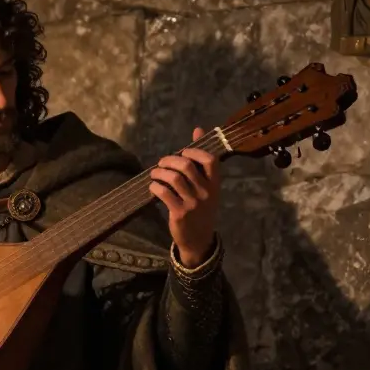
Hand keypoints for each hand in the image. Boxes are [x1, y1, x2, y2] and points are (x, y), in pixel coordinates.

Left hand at [148, 127, 221, 265]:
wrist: (199, 239)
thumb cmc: (201, 208)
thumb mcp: (207, 186)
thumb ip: (202, 159)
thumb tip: (198, 129)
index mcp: (215, 183)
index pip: (210, 160)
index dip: (194, 151)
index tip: (183, 152)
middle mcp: (206, 192)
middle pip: (186, 166)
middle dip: (170, 160)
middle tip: (162, 163)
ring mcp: (193, 203)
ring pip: (173, 178)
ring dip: (159, 172)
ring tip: (155, 174)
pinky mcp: (179, 213)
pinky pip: (163, 193)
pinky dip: (155, 187)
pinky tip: (153, 187)